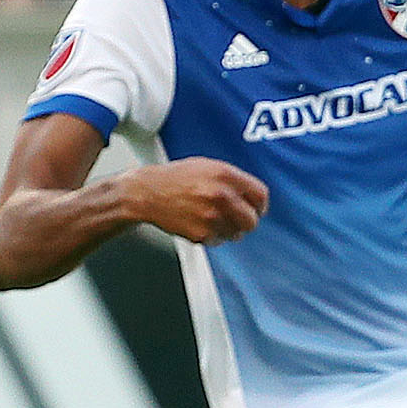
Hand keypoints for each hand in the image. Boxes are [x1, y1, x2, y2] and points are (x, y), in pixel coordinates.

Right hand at [119, 158, 268, 245]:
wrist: (146, 193)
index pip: (260, 195)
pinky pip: (218, 240)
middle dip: (247, 221)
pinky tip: (200, 224)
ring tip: (213, 219)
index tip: (256, 209)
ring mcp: (211, 216)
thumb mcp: (208, 167)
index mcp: (225, 175)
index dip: (259, 205)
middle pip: (252, 219)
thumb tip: (254, 195)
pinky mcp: (201, 233)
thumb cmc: (176, 179)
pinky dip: (213, 236)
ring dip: (229, 230)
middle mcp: (220, 195)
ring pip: (236, 233)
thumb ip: (233, 179)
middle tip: (238, 220)